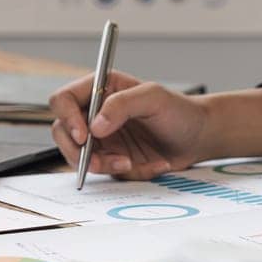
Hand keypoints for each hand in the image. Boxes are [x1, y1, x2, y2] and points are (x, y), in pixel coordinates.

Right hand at [48, 71, 209, 179]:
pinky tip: (150, 164)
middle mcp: (95, 113)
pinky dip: (126, 173)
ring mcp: (101, 138)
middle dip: (79, 152)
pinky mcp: (111, 158)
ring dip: (104, 166)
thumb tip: (95, 126)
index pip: (64, 100)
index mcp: (101, 88)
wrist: (198, 138)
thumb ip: (122, 105)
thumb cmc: (180, 111)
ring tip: (130, 163)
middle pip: (63, 132)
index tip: (84, 136)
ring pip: (80, 158)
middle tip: (99, 162)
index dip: (67, 118)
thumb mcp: (154, 98)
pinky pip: (106, 172)